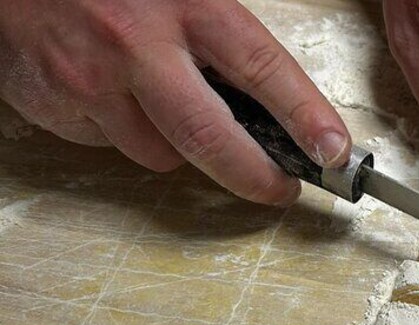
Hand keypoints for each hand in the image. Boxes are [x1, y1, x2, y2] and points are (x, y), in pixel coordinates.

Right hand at [0, 0, 350, 205]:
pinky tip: (116, 97)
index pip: (264, 70)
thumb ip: (220, 35)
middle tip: (281, 188)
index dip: (306, 117)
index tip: (335, 152)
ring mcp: (94, 79)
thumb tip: (275, 102)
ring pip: (163, 152)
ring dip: (180, 145)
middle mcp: (138, 44)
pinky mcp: (60, 105)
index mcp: (186, 3)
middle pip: (213, 139)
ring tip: (168, 105)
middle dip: (256, 177)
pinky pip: (115, 145)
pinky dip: (128, 133)